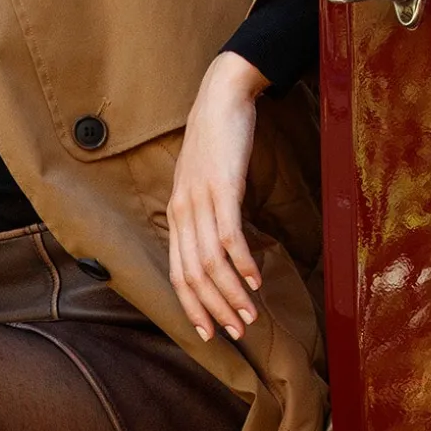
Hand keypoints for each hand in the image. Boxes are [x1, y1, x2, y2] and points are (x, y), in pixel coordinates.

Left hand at [168, 51, 265, 342]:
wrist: (221, 96)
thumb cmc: (217, 142)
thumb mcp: (204, 182)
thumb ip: (206, 214)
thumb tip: (220, 247)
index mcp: (176, 215)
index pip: (177, 273)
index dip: (191, 306)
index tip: (208, 333)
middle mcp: (182, 212)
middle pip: (192, 275)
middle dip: (213, 309)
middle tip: (236, 333)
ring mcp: (200, 200)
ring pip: (210, 262)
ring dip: (231, 293)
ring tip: (249, 315)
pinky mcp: (222, 187)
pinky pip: (229, 234)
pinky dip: (242, 261)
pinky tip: (255, 279)